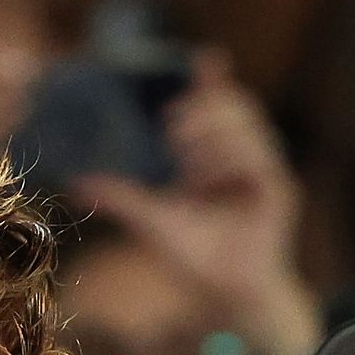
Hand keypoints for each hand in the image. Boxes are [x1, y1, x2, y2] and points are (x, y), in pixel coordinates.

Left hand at [72, 54, 321, 354]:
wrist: (225, 295)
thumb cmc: (193, 256)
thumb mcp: (152, 219)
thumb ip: (121, 197)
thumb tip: (76, 183)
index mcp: (215, 154)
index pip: (217, 104)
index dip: (212, 79)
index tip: (204, 60)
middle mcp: (242, 156)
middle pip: (236, 106)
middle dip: (204, 109)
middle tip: (172, 125)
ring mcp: (262, 172)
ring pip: (249, 128)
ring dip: (214, 138)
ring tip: (187, 165)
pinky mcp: (278, 190)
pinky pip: (259, 159)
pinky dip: (231, 162)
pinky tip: (207, 181)